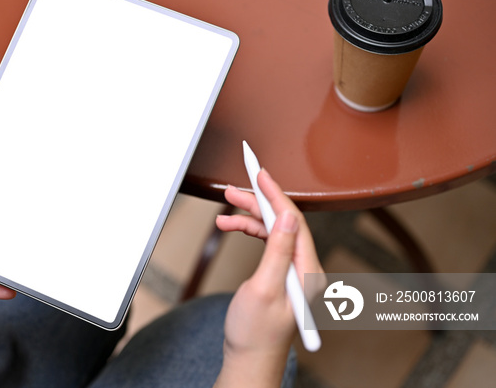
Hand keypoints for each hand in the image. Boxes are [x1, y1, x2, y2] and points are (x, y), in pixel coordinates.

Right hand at [213, 169, 323, 387]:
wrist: (249, 359)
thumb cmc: (255, 332)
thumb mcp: (263, 288)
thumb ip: (277, 250)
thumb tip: (289, 216)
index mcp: (308, 271)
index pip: (294, 221)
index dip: (274, 194)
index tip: (259, 174)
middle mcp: (305, 268)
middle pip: (283, 222)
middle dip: (258, 202)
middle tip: (233, 188)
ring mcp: (293, 271)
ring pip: (273, 229)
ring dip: (249, 216)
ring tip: (226, 206)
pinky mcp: (281, 273)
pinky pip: (267, 242)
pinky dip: (249, 230)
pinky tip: (231, 225)